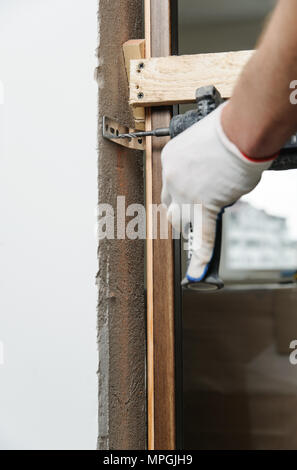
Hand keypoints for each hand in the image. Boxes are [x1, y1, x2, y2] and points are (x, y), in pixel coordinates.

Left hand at [161, 103, 275, 281]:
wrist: (240, 131)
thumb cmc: (228, 128)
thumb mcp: (204, 138)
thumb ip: (202, 159)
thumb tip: (211, 173)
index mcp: (170, 158)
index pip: (169, 184)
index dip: (179, 192)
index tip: (184, 196)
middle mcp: (172, 177)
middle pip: (170, 203)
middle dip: (179, 211)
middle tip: (189, 215)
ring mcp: (185, 193)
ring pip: (181, 220)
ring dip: (190, 227)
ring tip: (195, 237)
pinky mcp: (203, 206)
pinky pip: (202, 236)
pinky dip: (200, 255)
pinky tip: (197, 270)